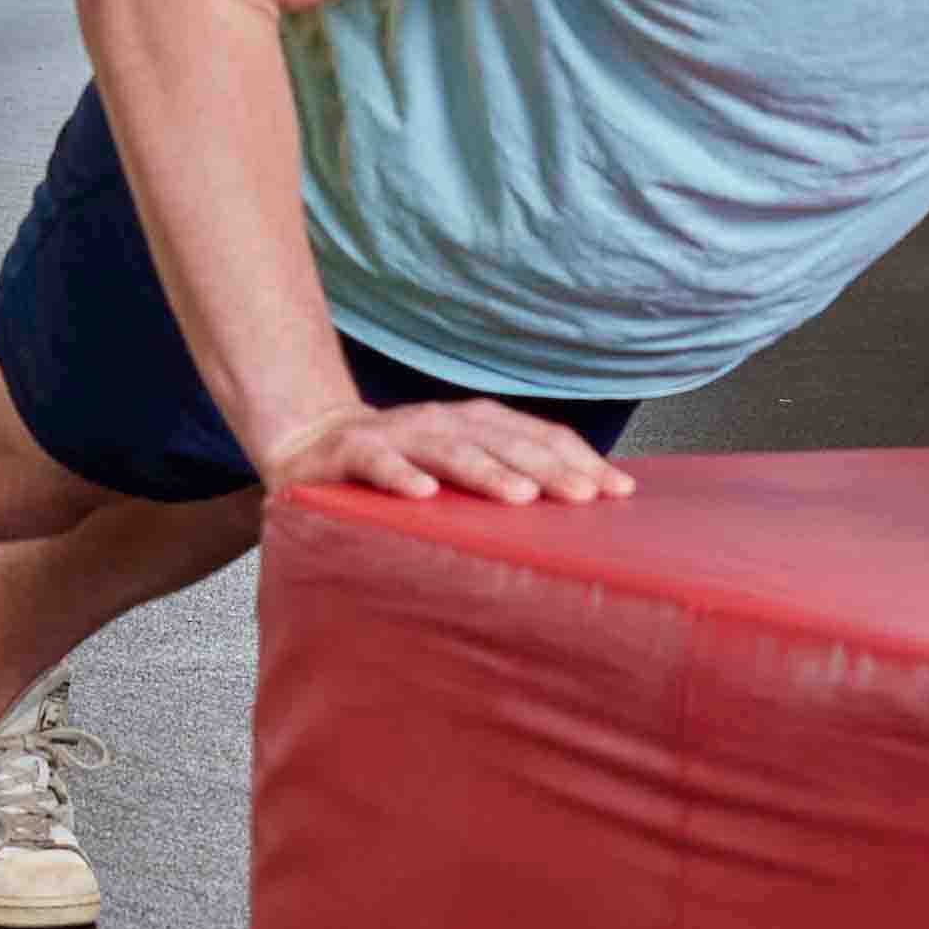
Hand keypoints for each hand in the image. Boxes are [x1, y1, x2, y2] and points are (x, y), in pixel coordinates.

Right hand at [258, 395, 634, 509]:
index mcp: (475, 425)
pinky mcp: (352, 453)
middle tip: (586, 496)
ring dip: (487, 471)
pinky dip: (401, 477)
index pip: (538, 436)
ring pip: (449, 450)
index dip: (578, 459)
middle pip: (504, 441)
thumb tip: (576, 506)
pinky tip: (424, 496)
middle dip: (549, 467)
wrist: (311, 444)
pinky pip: (379, 463)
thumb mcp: (458, 471)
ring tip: (521, 496)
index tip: (618, 490)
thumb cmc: (401, 467)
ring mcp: (398, 434)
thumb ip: (504, 480)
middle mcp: (443, 422)